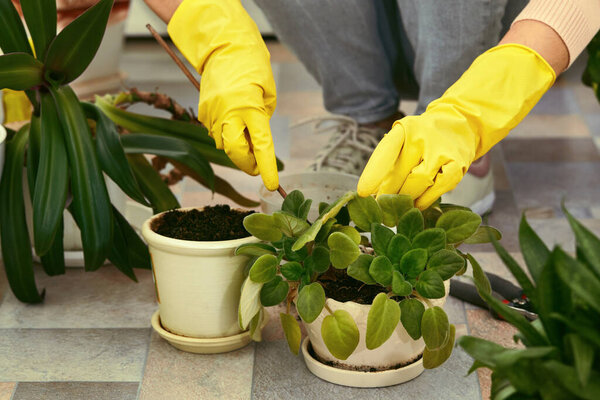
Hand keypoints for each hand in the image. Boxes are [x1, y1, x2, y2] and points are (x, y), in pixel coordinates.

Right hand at [167, 0, 278, 189]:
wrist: (223, 47)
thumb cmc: (253, 68)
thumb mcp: (267, 94)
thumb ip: (262, 121)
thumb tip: (255, 146)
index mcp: (249, 107)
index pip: (261, 146)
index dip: (267, 168)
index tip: (272, 185)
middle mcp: (228, 113)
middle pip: (236, 153)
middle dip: (248, 164)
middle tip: (257, 165)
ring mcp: (212, 114)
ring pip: (224, 146)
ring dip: (236, 148)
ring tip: (245, 129)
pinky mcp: (202, 112)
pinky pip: (215, 134)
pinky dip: (226, 134)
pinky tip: (231, 118)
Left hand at [358, 44, 555, 208]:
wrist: (460, 123)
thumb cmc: (421, 139)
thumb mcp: (403, 141)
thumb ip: (388, 164)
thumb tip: (372, 196)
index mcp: (404, 129)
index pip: (386, 150)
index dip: (374, 173)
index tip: (363, 193)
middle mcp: (422, 137)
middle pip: (399, 173)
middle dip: (388, 194)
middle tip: (381, 207)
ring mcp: (441, 150)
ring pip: (417, 183)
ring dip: (405, 198)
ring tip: (399, 206)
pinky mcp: (457, 165)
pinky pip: (437, 189)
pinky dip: (425, 200)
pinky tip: (417, 204)